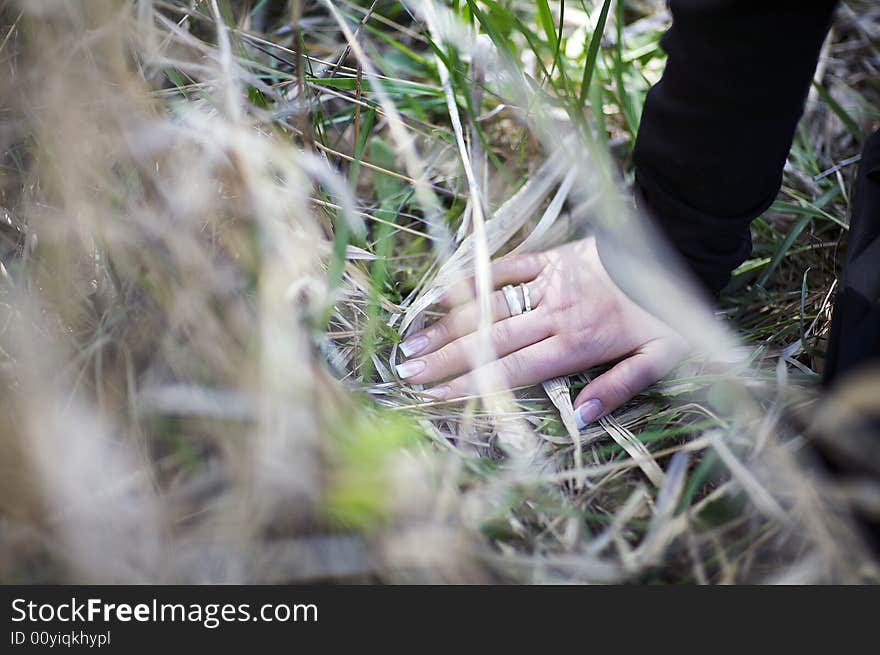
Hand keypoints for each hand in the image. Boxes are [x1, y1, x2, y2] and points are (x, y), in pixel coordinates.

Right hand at [396, 237, 688, 427]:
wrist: (680, 247)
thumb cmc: (668, 309)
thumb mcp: (662, 357)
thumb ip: (620, 387)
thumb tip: (580, 418)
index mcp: (577, 344)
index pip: (513, 370)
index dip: (471, 384)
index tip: (435, 396)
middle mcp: (554, 314)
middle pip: (490, 341)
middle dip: (445, 360)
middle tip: (407, 373)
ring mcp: (547, 283)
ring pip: (488, 306)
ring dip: (447, 325)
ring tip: (412, 343)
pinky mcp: (548, 258)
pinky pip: (504, 267)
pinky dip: (471, 278)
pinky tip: (441, 292)